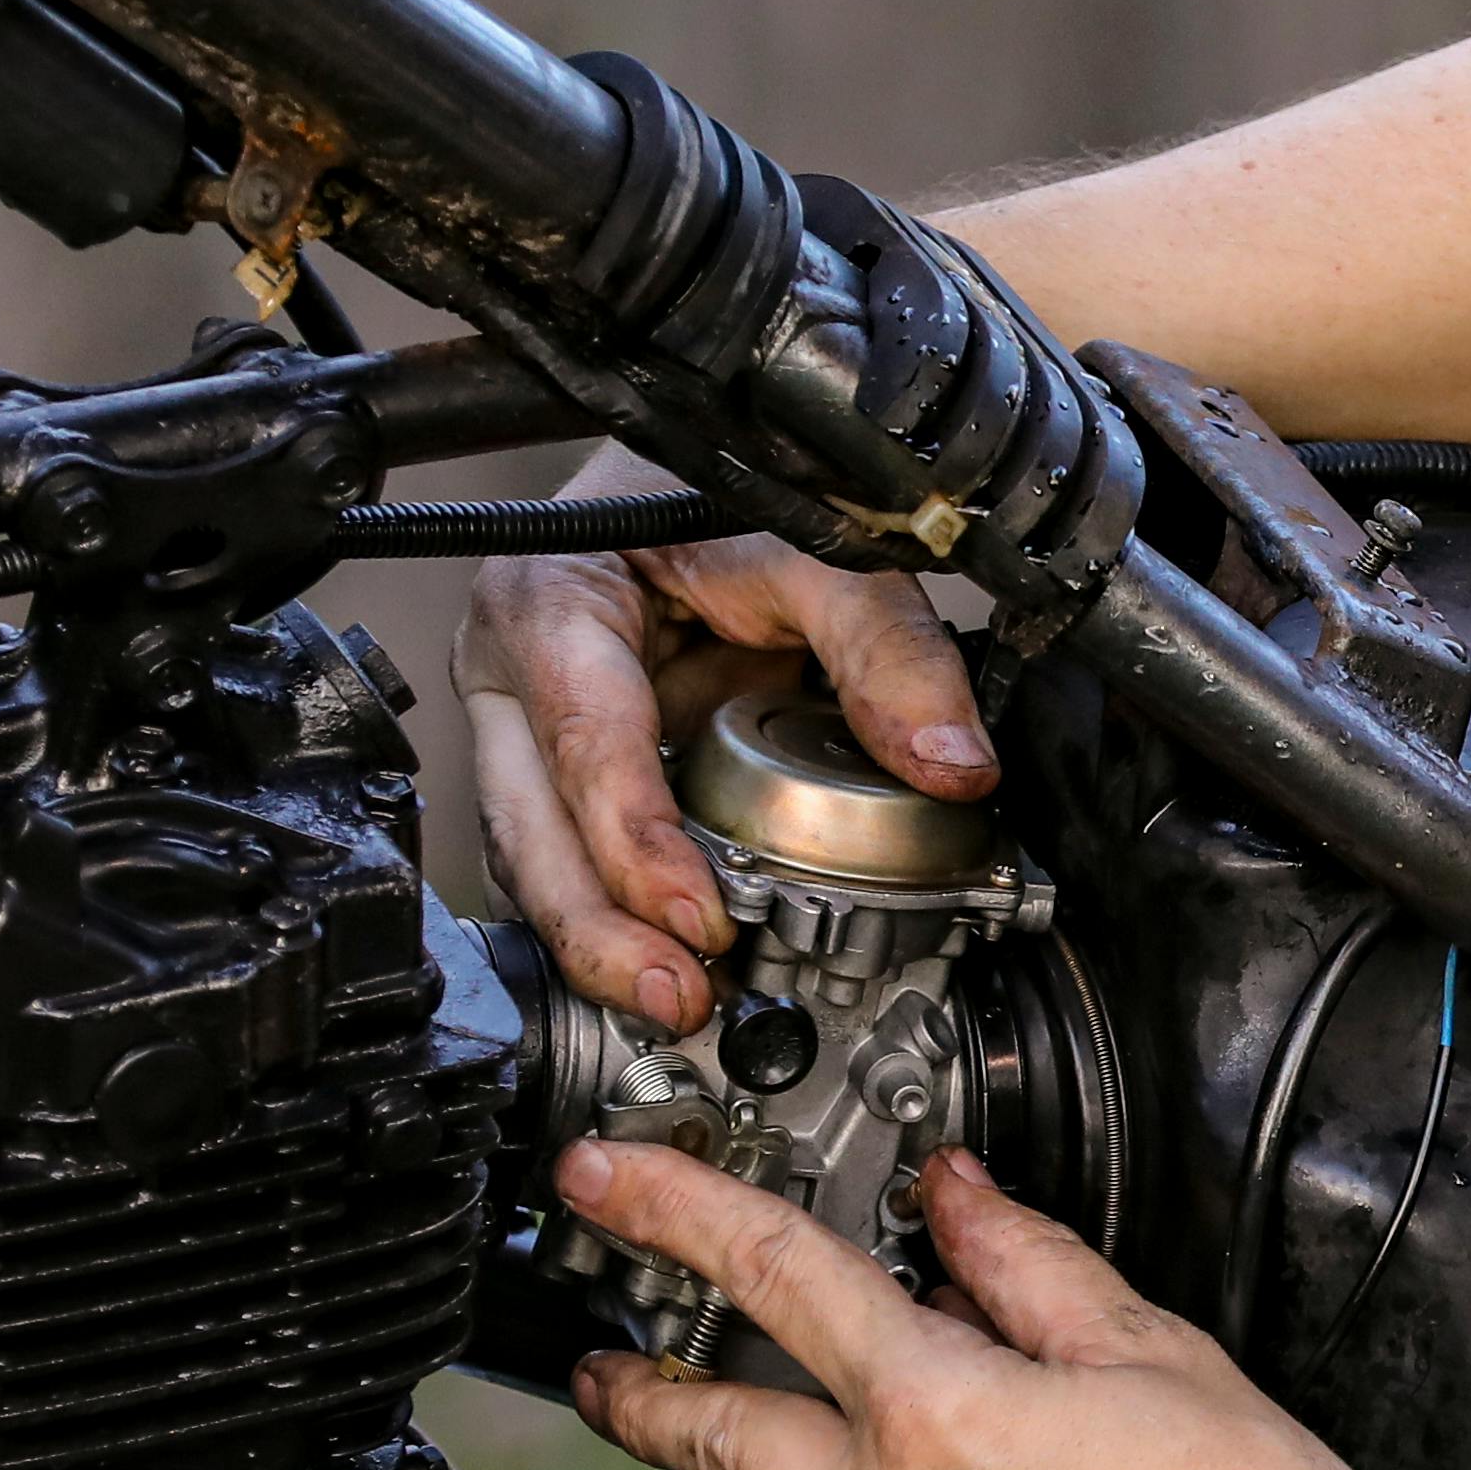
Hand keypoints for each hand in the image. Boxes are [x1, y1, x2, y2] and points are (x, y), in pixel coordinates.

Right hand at [455, 459, 997, 1034]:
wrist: (691, 468)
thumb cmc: (715, 486)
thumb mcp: (813, 545)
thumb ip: (885, 646)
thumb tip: (952, 761)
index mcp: (548, 605)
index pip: (581, 744)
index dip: (635, 843)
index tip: (698, 918)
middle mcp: (518, 677)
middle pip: (529, 831)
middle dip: (597, 930)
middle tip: (680, 997)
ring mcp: (532, 731)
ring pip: (538, 861)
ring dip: (604, 940)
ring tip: (685, 1001)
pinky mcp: (570, 772)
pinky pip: (576, 857)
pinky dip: (621, 916)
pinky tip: (676, 961)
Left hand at [557, 1138, 1470, 1469]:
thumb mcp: (1152, 1353)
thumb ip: (1028, 1267)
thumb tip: (958, 1205)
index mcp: (938, 1419)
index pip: (772, 1278)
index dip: (674, 1211)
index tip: (608, 1183)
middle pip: (721, 1436)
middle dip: (645, 1390)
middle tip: (603, 1360)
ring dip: (778, 1450)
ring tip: (784, 1406)